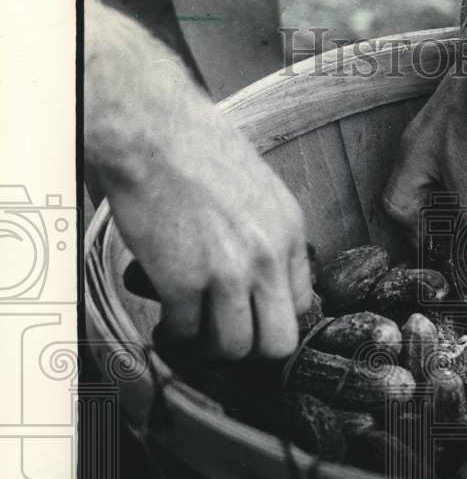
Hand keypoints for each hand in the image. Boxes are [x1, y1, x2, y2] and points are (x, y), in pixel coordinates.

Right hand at [86, 4, 311, 359]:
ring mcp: (228, 274)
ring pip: (234, 348)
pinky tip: (167, 320)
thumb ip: (268, 236)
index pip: (302, 305)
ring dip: (209, 346)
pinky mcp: (183, 281)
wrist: (152, 130)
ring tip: (192, 331)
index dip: (274, 317)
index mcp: (289, 235)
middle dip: (251, 348)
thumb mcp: (261, 192)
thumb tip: (264, 278)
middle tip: (226, 336)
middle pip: (278, 341)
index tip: (252, 317)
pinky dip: (175, 333)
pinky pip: (187, 333)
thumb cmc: (198, 150)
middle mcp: (268, 259)